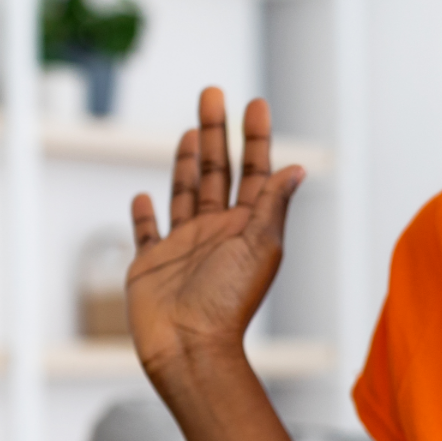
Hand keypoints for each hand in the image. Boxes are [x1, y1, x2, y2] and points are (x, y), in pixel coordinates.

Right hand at [128, 87, 305, 376]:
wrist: (188, 348)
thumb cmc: (228, 303)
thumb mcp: (260, 248)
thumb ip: (272, 206)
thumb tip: (297, 167)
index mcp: (246, 227)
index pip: (254, 172)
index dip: (255, 138)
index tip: (254, 103)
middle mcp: (215, 232)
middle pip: (216, 172)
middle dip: (215, 132)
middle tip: (212, 93)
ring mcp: (182, 247)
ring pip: (185, 193)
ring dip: (186, 163)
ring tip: (190, 132)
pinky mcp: (151, 264)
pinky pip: (147, 234)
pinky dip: (144, 216)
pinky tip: (144, 197)